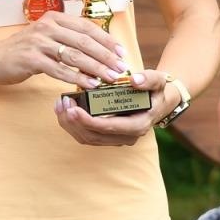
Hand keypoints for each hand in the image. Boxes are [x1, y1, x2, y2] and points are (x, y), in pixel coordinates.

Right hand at [0, 12, 130, 90]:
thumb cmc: (24, 50)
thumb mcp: (47, 37)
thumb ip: (69, 40)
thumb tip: (100, 52)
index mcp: (55, 18)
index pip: (87, 27)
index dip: (107, 40)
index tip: (121, 52)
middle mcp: (47, 26)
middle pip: (84, 41)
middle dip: (106, 56)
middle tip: (120, 67)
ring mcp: (39, 42)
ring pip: (75, 55)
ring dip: (96, 68)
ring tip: (110, 77)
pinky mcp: (31, 59)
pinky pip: (59, 69)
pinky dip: (77, 77)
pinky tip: (89, 84)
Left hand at [53, 68, 167, 146]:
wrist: (158, 101)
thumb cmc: (156, 90)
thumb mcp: (158, 81)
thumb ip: (148, 79)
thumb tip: (134, 80)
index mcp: (138, 125)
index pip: (109, 128)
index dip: (88, 120)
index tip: (73, 108)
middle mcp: (126, 137)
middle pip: (93, 136)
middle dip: (74, 121)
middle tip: (63, 103)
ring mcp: (116, 139)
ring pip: (87, 138)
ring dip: (70, 124)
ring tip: (61, 104)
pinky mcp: (107, 136)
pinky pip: (86, 135)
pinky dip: (72, 124)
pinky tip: (64, 109)